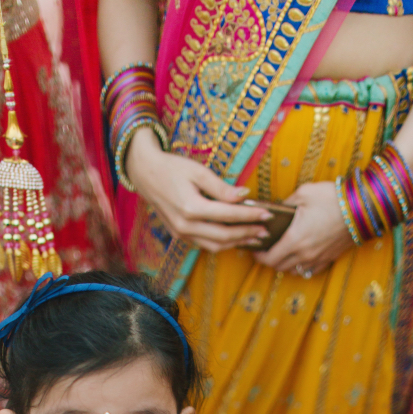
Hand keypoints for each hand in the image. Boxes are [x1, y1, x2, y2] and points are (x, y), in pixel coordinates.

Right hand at [126, 127, 272, 251]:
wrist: (145, 174)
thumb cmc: (172, 168)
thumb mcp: (198, 171)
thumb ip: (221, 187)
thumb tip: (244, 195)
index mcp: (191, 207)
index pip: (228, 215)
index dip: (250, 215)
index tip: (267, 214)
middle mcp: (185, 225)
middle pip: (224, 236)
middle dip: (247, 234)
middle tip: (266, 230)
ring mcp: (181, 234)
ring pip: (215, 246)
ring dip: (236, 243)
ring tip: (254, 237)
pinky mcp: (179, 236)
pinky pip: (205, 245)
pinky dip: (222, 244)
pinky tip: (235, 238)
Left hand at [254, 181, 353, 275]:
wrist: (362, 207)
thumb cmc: (332, 198)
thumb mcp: (304, 193)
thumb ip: (286, 204)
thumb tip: (277, 210)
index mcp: (294, 240)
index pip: (269, 259)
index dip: (259, 257)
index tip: (256, 250)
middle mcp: (305, 254)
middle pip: (280, 267)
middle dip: (270, 260)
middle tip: (267, 249)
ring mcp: (318, 259)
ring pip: (294, 271)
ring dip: (285, 264)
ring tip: (282, 252)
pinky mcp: (329, 259)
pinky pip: (310, 270)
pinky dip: (301, 267)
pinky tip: (300, 257)